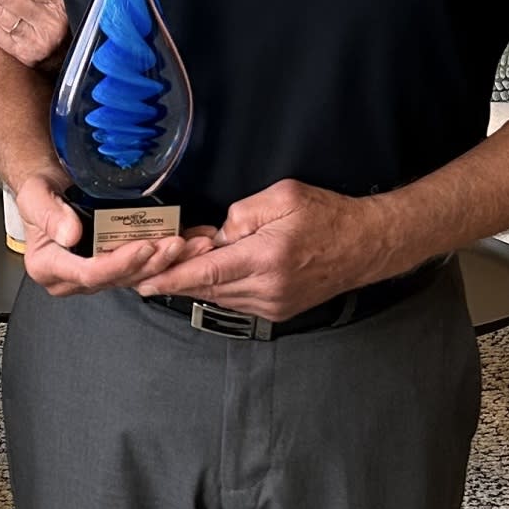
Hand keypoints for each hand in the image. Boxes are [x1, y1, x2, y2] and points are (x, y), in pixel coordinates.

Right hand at [10, 167, 215, 298]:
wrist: (52, 184)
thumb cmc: (41, 189)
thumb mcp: (35, 194)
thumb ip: (48, 213)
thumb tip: (69, 234)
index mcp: (49, 266)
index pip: (89, 273)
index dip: (120, 263)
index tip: (143, 246)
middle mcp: (73, 277)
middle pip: (118, 278)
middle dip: (152, 263)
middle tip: (176, 244)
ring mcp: (95, 274)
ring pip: (135, 276)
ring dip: (166, 262)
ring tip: (191, 244)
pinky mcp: (113, 266)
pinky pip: (141, 266)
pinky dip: (166, 255)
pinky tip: (188, 242)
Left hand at [135, 179, 398, 324]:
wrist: (367, 245)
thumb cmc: (327, 215)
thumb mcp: (283, 196)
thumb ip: (242, 214)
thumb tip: (216, 235)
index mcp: (266, 258)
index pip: (206, 273)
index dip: (170, 278)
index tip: (141, 282)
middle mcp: (267, 289)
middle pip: (207, 289)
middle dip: (175, 280)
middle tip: (144, 273)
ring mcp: (273, 305)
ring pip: (219, 297)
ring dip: (196, 283)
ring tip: (177, 267)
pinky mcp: (278, 311)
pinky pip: (236, 302)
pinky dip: (218, 289)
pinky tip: (210, 274)